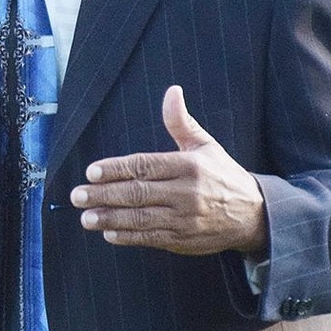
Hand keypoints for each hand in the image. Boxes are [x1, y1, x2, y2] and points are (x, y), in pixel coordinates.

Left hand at [71, 85, 267, 255]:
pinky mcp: (183, 240)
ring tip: (85, 217)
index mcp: (189, 166)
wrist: (253, 215)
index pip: (145, 166)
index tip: (91, 171)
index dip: (116, 169)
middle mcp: (186, 193)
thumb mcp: (205, 145)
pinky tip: (108, 233)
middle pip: (138, 193)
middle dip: (104, 194)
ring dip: (110, 218)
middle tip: (77, 195)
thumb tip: (172, 91)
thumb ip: (181, 121)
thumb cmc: (221, 175)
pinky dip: (128, 237)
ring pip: (141, 218)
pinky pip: (150, 238)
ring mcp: (184, 219)